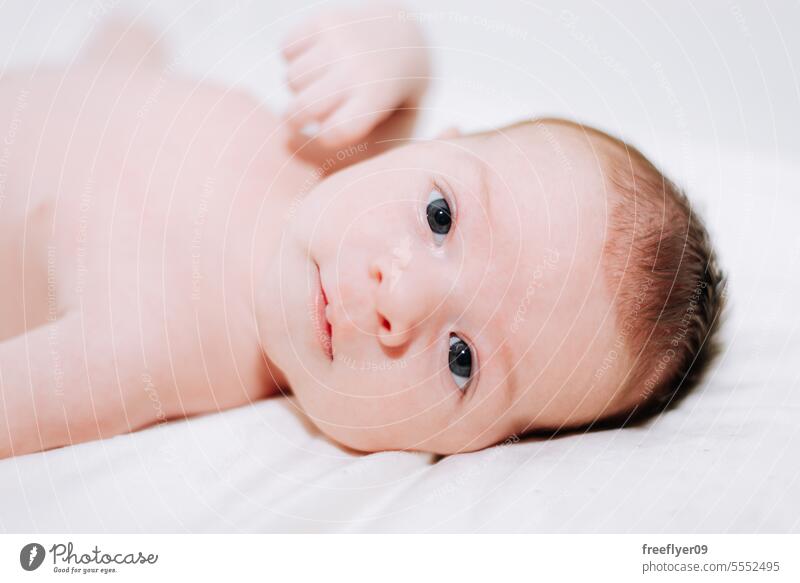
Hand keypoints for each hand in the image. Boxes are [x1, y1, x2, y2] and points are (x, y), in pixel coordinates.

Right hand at [281, 3, 428, 148]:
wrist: (406, 36)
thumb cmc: (395, 97)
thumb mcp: (398, 129)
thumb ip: (369, 156)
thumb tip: (320, 171)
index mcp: (377, 97)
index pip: (333, 133)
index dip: (326, 139)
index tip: (331, 134)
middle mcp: (357, 66)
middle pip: (302, 110)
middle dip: (295, 122)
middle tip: (302, 121)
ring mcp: (339, 39)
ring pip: (290, 79)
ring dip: (299, 87)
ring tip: (320, 85)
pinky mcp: (324, 20)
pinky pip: (286, 49)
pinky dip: (293, 57)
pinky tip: (315, 61)